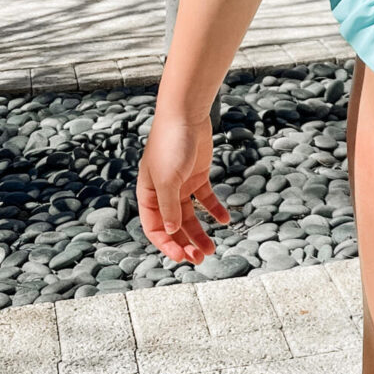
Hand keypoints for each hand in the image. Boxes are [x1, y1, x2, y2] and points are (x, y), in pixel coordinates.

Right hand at [137, 111, 230, 263]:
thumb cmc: (170, 144)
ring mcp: (181, 184)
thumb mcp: (167, 179)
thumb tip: (171, 231)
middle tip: (201, 258)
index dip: (166, 244)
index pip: (154, 227)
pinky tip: (225, 220)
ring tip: (211, 249)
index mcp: (148, 194)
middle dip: (185, 243)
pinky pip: (206, 199)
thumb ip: (168, 207)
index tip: (181, 257)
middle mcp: (163, 192)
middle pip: (174, 225)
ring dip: (200, 233)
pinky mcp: (198, 175)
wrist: (186, 115)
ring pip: (190, 216)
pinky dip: (214, 210)